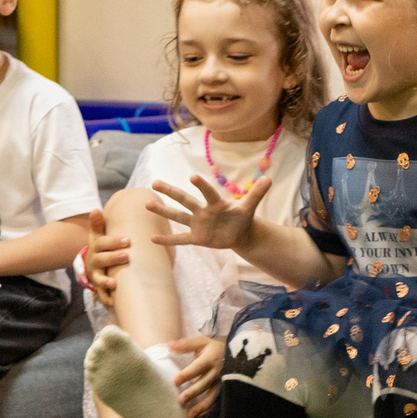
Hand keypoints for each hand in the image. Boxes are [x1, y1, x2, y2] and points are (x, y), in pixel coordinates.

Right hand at [80, 210, 129, 302]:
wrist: (93, 267)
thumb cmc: (102, 249)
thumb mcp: (98, 236)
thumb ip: (98, 224)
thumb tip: (95, 210)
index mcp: (96, 248)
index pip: (102, 243)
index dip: (114, 242)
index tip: (128, 239)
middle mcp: (95, 262)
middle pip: (102, 260)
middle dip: (114, 258)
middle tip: (127, 256)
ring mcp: (96, 276)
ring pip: (99, 279)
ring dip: (105, 281)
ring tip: (114, 283)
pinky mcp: (100, 289)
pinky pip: (102, 295)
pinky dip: (107, 299)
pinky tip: (114, 303)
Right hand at [146, 174, 269, 254]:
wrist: (238, 232)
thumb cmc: (241, 217)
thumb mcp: (249, 207)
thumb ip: (256, 193)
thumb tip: (269, 178)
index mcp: (216, 203)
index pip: (208, 193)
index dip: (202, 186)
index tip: (192, 177)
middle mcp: (203, 211)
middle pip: (185, 200)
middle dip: (171, 192)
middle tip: (155, 183)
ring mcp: (197, 224)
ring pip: (178, 217)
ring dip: (163, 212)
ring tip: (147, 204)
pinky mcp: (196, 237)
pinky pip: (180, 239)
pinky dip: (168, 240)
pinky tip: (152, 239)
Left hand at [168, 333, 224, 415]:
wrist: (239, 356)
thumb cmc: (214, 349)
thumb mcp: (203, 342)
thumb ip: (186, 344)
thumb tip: (168, 344)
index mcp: (211, 358)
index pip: (199, 367)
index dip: (188, 374)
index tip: (175, 381)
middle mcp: (218, 372)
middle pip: (205, 383)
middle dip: (193, 392)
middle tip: (181, 400)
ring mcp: (223, 384)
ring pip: (212, 396)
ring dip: (201, 407)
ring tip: (189, 416)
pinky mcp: (224, 392)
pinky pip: (216, 404)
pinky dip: (206, 412)